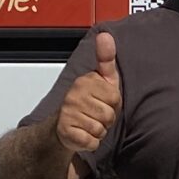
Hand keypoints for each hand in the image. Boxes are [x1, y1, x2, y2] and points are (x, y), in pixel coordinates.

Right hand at [56, 30, 121, 156]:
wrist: (63, 126)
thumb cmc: (88, 102)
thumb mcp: (102, 79)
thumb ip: (106, 58)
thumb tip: (105, 35)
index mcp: (85, 81)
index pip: (115, 97)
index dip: (113, 104)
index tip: (102, 102)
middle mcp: (74, 95)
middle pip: (109, 115)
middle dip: (107, 120)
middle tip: (95, 115)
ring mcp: (68, 113)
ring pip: (101, 129)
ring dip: (99, 132)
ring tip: (89, 124)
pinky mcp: (65, 131)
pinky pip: (92, 142)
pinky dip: (91, 143)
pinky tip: (83, 135)